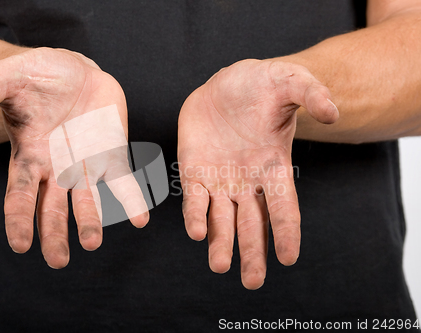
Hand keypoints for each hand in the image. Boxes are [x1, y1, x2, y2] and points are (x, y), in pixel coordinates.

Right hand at [0, 47, 148, 267]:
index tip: (21, 244)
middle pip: (53, 209)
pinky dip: (131, 201)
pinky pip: (123, 182)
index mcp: (29, 157)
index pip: (20, 194)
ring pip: (87, 201)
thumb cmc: (36, 76)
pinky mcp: (112, 155)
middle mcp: (57, 169)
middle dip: (54, 234)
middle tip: (58, 261)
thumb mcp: (5, 78)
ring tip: (92, 243)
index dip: (19, 219)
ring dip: (91, 222)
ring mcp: (86, 165)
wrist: (75, 70)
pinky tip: (140, 220)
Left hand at [177, 59, 337, 288]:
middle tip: (252, 282)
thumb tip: (333, 112)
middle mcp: (248, 181)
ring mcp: (220, 179)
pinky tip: (196, 233)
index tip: (289, 258)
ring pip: (222, 219)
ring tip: (220, 266)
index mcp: (274, 167)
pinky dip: (195, 216)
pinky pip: (194, 199)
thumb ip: (311, 93)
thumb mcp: (289, 81)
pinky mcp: (194, 171)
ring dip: (221, 243)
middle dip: (253, 252)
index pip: (284, 205)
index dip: (288, 231)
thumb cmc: (261, 85)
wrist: (224, 84)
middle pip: (253, 224)